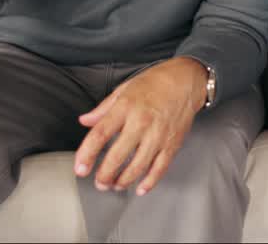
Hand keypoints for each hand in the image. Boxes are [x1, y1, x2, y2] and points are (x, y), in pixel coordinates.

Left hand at [74, 57, 207, 195]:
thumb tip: (85, 121)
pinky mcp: (173, 142)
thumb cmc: (155, 82)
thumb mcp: (125, 89)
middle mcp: (141, 122)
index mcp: (126, 107)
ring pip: (138, 167)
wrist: (187, 79)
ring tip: (115, 185)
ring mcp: (158, 134)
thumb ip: (103, 108)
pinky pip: (160, 167)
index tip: (80, 169)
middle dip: (104, 175)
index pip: (100, 134)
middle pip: (117, 156)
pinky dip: (150, 181)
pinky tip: (140, 188)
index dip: (86, 154)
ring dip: (123, 181)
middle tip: (99, 182)